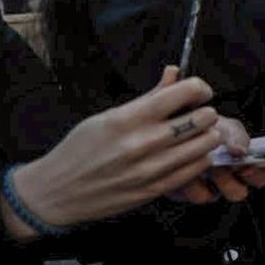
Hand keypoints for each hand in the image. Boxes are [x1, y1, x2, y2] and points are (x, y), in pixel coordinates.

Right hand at [0, 68, 264, 239]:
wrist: (56, 192)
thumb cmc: (78, 150)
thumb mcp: (106, 117)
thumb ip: (147, 97)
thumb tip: (174, 73)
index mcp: (127, 119)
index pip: (181, 93)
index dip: (199, 89)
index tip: (199, 92)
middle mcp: (140, 143)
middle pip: (201, 120)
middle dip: (206, 113)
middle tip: (201, 114)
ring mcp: (149, 169)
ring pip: (204, 146)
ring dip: (208, 137)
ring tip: (199, 134)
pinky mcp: (154, 190)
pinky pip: (194, 170)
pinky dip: (200, 159)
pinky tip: (192, 154)